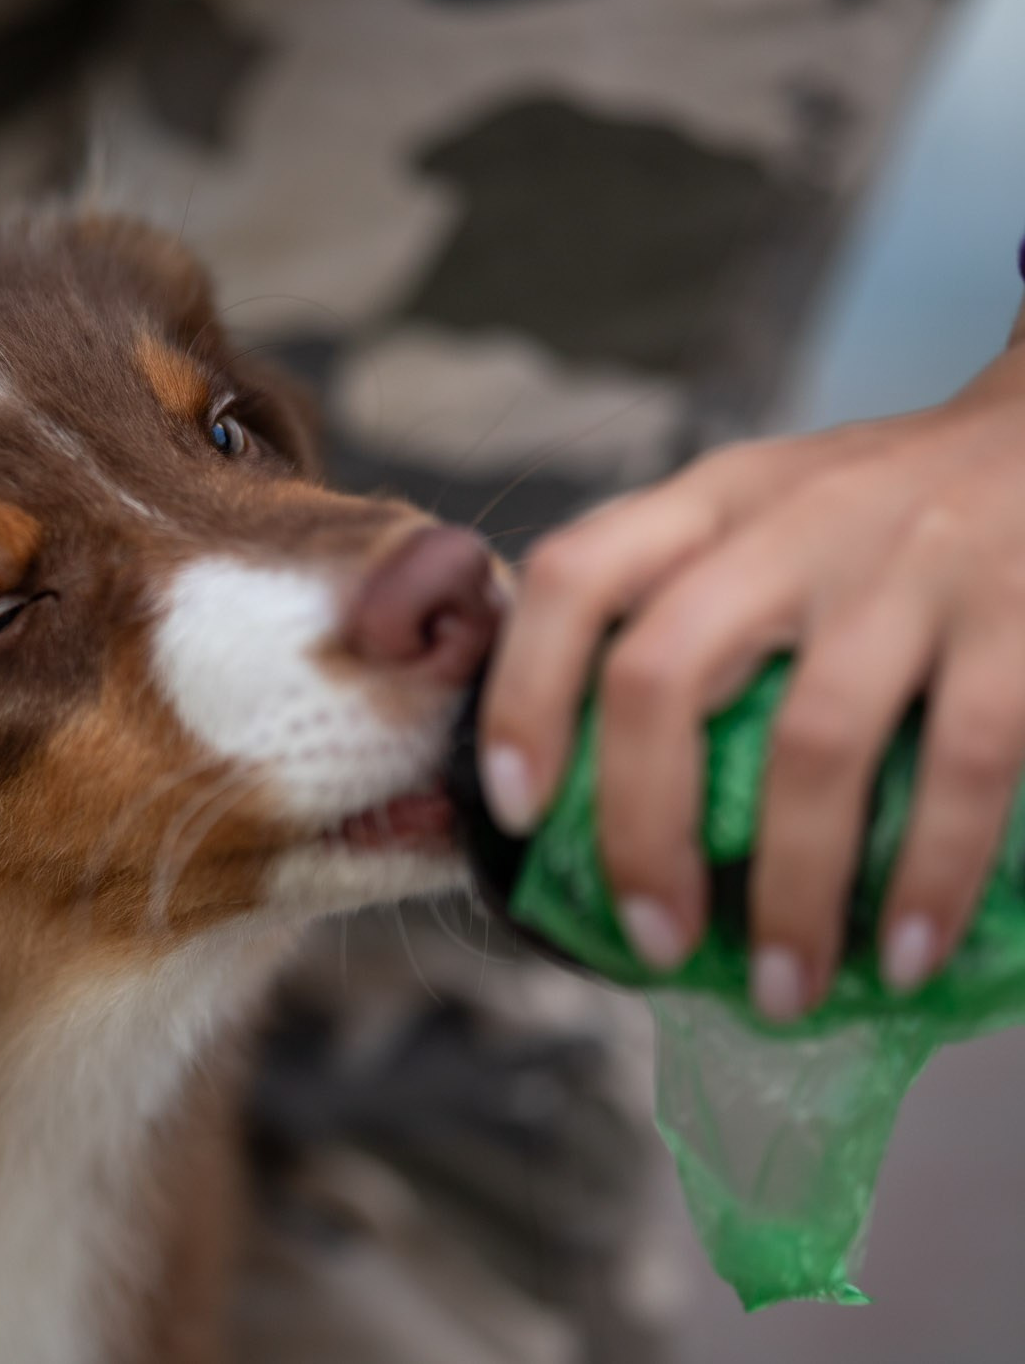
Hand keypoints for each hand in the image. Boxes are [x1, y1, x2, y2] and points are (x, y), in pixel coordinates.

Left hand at [481, 315, 1024, 1022]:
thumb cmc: (894, 510)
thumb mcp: (769, 516)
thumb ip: (689, 607)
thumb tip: (600, 798)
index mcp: (711, 501)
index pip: (573, 577)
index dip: (523, 696)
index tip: (517, 811)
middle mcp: (790, 522)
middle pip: (660, 677)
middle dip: (640, 832)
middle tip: (654, 941)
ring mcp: (908, 565)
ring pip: (809, 742)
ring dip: (789, 891)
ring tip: (784, 992)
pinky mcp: (1020, 614)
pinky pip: (961, 763)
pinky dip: (927, 876)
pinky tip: (903, 958)